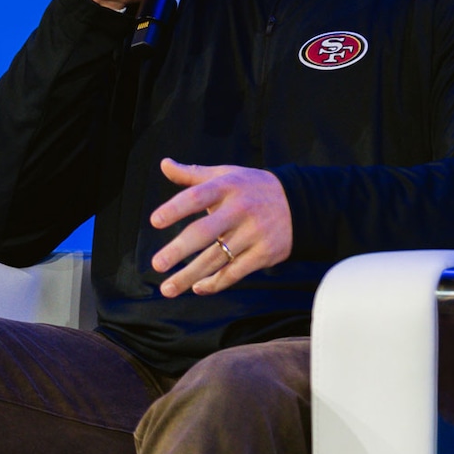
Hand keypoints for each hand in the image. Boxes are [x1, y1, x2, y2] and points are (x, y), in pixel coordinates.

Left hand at [149, 158, 292, 297]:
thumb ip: (193, 174)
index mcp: (227, 186)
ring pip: (216, 258)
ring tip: (168, 288)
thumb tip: (164, 164)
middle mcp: (240, 209)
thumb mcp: (226, 175)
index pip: (197, 196)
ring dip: (190, 275)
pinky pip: (235, 272)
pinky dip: (215, 283)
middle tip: (157, 264)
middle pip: (204, 232)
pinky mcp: (264, 253)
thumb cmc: (251, 188)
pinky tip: (197, 288)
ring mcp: (254, 233)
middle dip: (179, 250)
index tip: (155, 221)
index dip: (175, 208)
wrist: (298, 203)